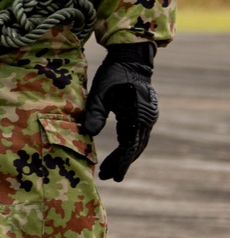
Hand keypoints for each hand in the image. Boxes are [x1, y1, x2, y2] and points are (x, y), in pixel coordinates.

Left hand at [83, 42, 157, 181]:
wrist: (131, 59)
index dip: (120, 162)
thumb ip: (95, 112)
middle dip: (121, 164)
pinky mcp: (144, 114)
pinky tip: (117, 155)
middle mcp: (147, 118)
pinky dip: (127, 146)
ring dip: (124, 157)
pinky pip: (136, 135)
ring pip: (137, 143)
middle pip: (135, 147)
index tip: (112, 175)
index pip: (130, 145)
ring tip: (111, 172)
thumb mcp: (100, 91)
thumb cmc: (113, 73)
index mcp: (138, 114)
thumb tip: (89, 133)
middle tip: (109, 178)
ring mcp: (148, 117)